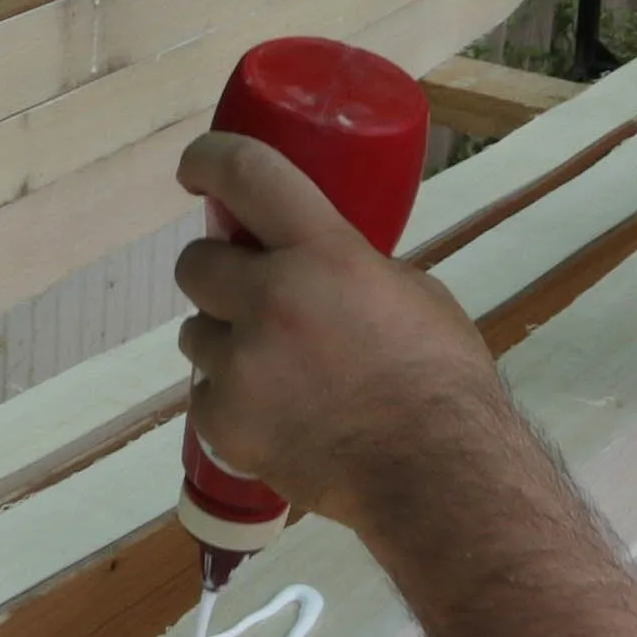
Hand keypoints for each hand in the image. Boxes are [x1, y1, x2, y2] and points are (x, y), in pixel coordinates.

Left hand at [170, 131, 506, 536]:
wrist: (434, 477)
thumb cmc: (442, 382)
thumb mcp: (412, 294)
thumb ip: (355, 269)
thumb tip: (319, 265)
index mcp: (325, 255)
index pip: (248, 175)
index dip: (210, 160)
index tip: (194, 168)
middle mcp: (271, 300)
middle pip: (195, 263)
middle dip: (216, 274)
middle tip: (245, 295)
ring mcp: (240, 365)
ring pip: (194, 334)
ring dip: (223, 342)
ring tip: (275, 371)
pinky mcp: (224, 422)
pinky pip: (206, 396)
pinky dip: (232, 403)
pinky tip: (277, 417)